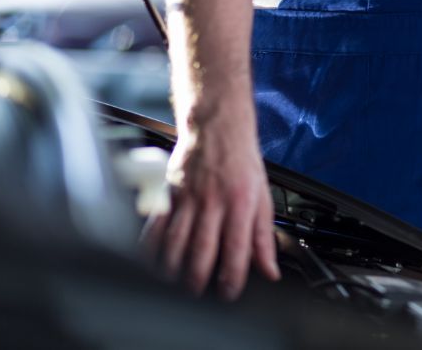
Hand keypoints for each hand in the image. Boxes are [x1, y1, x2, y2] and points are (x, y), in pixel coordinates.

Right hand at [143, 102, 280, 299]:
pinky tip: (151, 261)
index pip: (236, 250)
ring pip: (175, 242)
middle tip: (197, 294)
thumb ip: (265, 236)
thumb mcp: (263, 197)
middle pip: (200, 251)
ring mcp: (188, 198)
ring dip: (172, 269)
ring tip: (175, 283)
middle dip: (197, 280)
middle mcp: (213, 202)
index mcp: (240, 204)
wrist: (217, 127)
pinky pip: (155, 225)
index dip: (232, 279)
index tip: (228, 294)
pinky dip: (150, 247)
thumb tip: (271, 270)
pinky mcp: (169, 193)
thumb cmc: (242, 161)